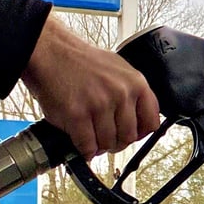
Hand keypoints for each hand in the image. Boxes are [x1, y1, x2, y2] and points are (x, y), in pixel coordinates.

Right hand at [21, 17, 159, 158]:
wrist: (52, 53)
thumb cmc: (81, 61)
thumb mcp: (119, 70)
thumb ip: (132, 93)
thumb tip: (140, 119)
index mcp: (136, 83)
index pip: (151, 122)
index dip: (140, 134)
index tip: (132, 136)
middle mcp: (121, 94)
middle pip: (128, 137)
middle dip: (117, 143)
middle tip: (107, 140)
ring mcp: (100, 104)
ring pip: (108, 143)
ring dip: (99, 147)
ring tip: (92, 139)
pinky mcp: (77, 115)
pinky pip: (87, 146)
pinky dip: (84, 150)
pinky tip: (81, 143)